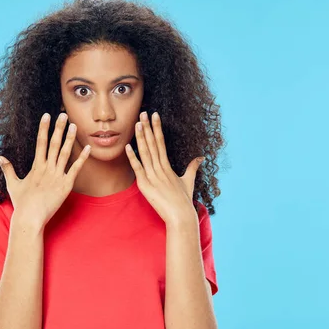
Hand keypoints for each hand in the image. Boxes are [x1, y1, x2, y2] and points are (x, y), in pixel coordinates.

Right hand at [0, 112, 90, 228]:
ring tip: (75, 125)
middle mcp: (47, 168)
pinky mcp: (66, 185)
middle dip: (59, 128)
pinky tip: (87, 148)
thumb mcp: (13, 184)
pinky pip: (76, 169)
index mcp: (36, 166)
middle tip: (63, 114)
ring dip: (70, 138)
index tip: (46, 115)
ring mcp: (58, 176)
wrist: (30, 218)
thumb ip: (7, 168)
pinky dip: (82, 158)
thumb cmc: (22, 203)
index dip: (44, 128)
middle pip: (54, 143)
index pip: (40, 142)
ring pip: (65, 153)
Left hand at [125, 111, 204, 225]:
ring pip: (145, 153)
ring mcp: (152, 176)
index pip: (161, 142)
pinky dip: (132, 158)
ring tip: (137, 123)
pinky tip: (128, 146)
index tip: (155, 115)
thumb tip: (200, 158)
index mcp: (168, 166)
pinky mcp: (146, 185)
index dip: (157, 128)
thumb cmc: (184, 201)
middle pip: (152, 144)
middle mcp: (160, 168)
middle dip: (148, 128)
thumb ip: (192, 168)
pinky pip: (138, 169)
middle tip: (143, 112)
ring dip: (141, 138)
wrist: (181, 216)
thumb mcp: (188, 181)